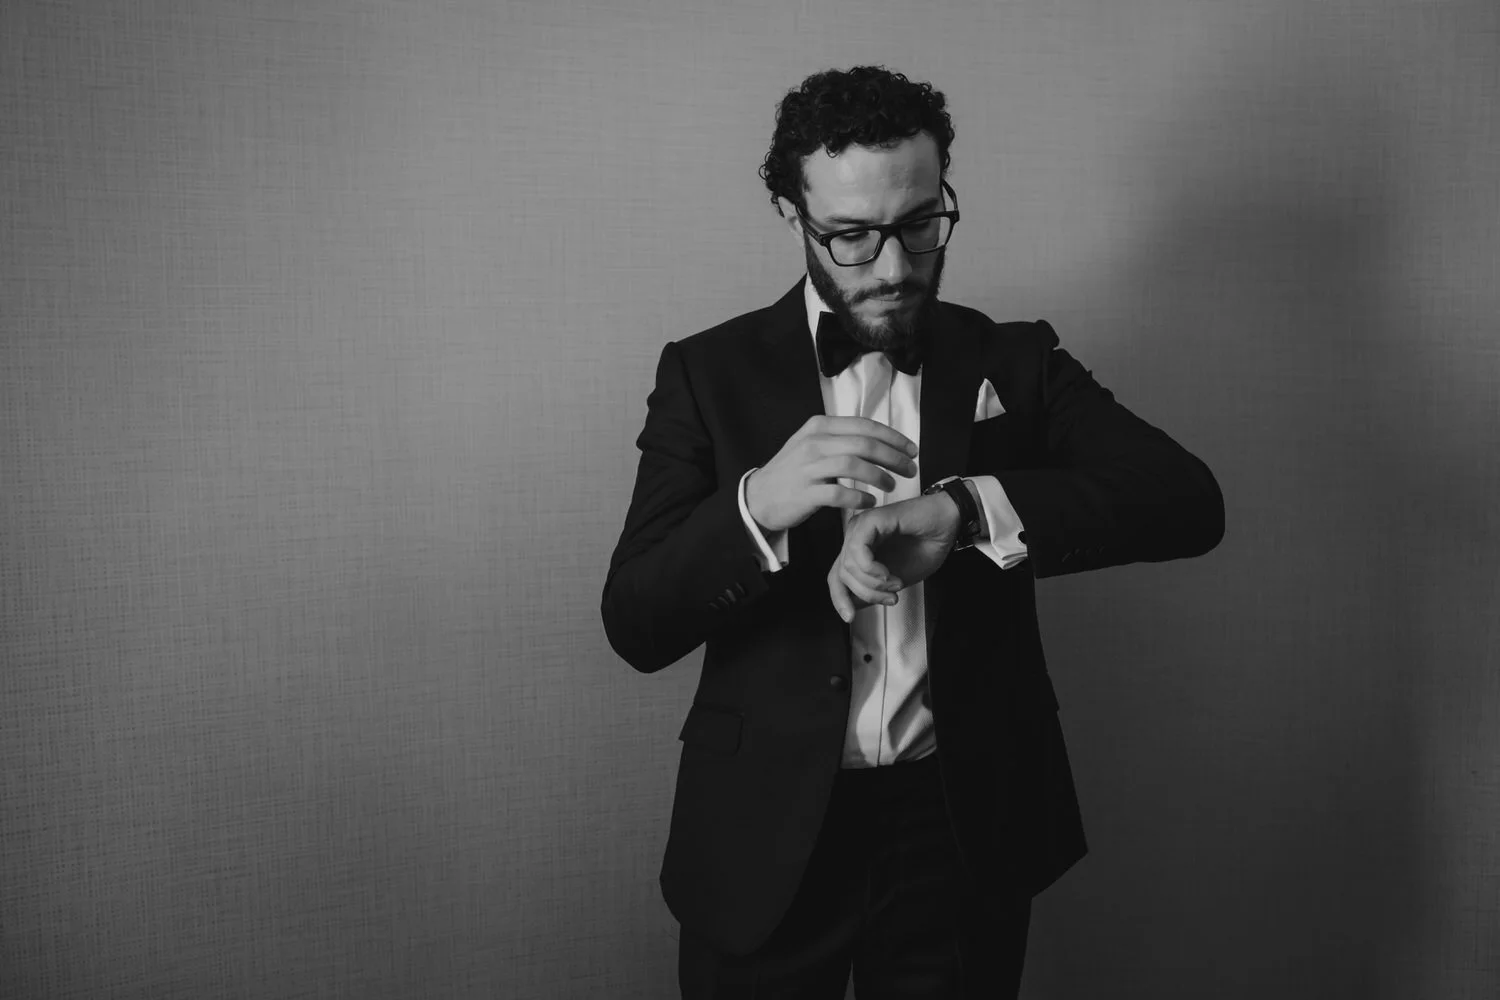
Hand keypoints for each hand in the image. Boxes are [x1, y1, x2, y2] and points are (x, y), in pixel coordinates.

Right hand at [745, 415, 919, 532]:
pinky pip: (840, 494)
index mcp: (819, 426)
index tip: (911, 449)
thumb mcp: (812, 444)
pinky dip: (859, 498)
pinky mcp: (805, 493)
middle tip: (910, 469)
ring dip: (879, 476)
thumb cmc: (792, 472)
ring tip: (892, 486)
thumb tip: (880, 441)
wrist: (758, 497)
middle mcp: (813, 443)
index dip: (893, 437)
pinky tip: (870, 502)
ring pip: (854, 465)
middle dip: (893, 457)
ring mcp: (808, 468)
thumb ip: (841, 438)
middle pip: (864, 444)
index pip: (864, 425)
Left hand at [827, 492, 961, 621]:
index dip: (840, 599)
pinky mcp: (870, 520)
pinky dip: (872, 569)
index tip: (850, 617)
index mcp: (860, 549)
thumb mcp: (895, 580)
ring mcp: (861, 527)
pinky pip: (857, 551)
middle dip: (867, 594)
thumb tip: (852, 607)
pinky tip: (888, 573)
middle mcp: (856, 537)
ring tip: (896, 583)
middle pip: (841, 575)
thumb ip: (872, 591)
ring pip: (848, 566)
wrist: (949, 523)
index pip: (837, 577)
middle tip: (891, 597)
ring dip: (874, 584)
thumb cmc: (927, 545)